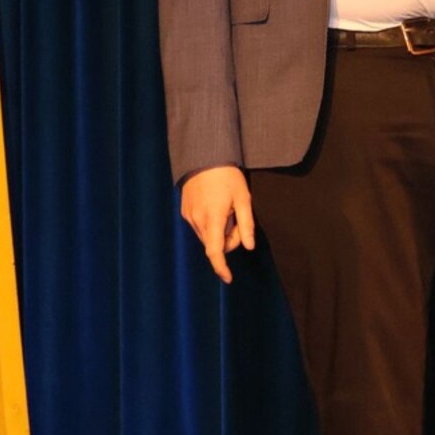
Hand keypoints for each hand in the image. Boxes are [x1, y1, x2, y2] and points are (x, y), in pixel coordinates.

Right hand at [180, 165, 254, 283]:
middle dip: (228, 240)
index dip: (221, 267)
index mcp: (213, 218)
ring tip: (227, 210)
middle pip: (214, 244)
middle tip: (238, 220)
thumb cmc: (227, 176)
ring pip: (207, 237)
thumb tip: (249, 247)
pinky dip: (210, 225)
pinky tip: (216, 206)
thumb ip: (246, 224)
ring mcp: (189, 216)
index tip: (228, 278)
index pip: (215, 251)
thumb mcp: (243, 198)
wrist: (204, 157)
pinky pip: (199, 227)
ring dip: (219, 232)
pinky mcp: (185, 211)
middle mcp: (197, 220)